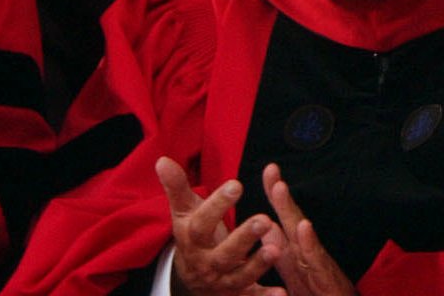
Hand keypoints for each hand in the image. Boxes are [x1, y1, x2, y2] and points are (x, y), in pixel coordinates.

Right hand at [157, 156, 284, 295]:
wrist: (192, 280)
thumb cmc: (193, 236)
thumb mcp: (184, 213)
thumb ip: (177, 188)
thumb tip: (161, 160)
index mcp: (193, 240)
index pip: (202, 223)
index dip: (217, 205)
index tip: (237, 184)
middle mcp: (207, 263)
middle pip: (223, 253)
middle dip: (242, 238)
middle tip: (263, 220)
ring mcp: (223, 282)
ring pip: (240, 276)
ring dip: (258, 265)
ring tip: (276, 248)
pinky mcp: (239, 295)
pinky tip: (281, 292)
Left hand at [262, 163, 356, 295]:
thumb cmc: (317, 294)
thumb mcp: (292, 274)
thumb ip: (280, 252)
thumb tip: (268, 228)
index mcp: (294, 252)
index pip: (282, 219)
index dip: (275, 195)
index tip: (269, 171)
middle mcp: (304, 252)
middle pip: (290, 218)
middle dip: (279, 194)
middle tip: (271, 169)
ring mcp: (315, 263)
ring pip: (300, 233)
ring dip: (290, 210)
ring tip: (280, 188)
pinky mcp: (323, 278)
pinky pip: (314, 259)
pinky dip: (309, 243)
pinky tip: (304, 226)